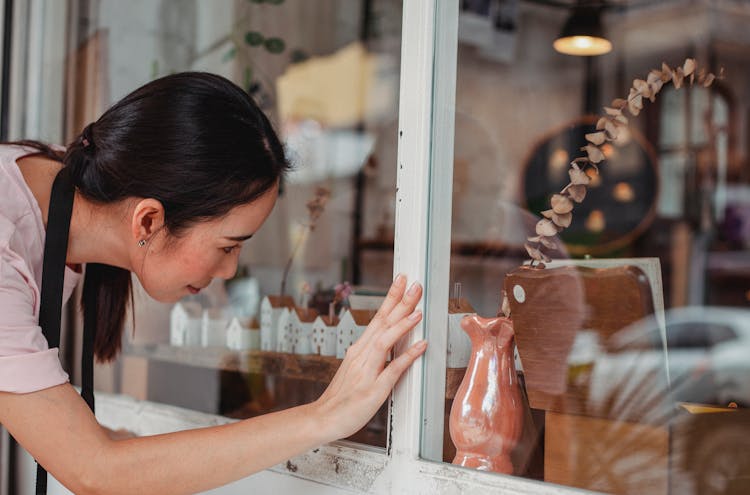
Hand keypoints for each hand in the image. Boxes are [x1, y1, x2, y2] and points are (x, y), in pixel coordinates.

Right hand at [312, 274, 425, 440]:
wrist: (322, 418)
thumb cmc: (340, 397)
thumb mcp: (354, 369)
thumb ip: (369, 355)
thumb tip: (383, 343)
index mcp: (358, 350)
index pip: (378, 318)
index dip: (390, 298)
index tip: (401, 282)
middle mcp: (361, 356)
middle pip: (382, 323)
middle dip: (400, 302)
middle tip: (414, 285)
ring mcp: (367, 372)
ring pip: (385, 341)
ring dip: (402, 324)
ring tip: (418, 309)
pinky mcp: (373, 389)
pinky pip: (393, 369)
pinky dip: (407, 356)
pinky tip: (421, 346)